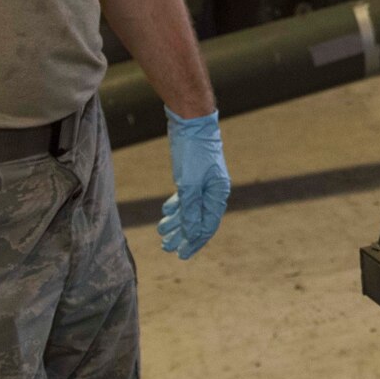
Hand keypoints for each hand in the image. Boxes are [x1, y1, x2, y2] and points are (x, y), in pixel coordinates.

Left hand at [159, 107, 230, 258]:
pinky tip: (166, 212)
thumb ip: (191, 209)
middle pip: (198, 220)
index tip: (181, 255)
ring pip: (190, 209)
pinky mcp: (192, 175)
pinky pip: (186, 197)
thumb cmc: (194, 153)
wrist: (191, 124)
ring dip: (176, 221)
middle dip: (182, 235)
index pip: (207, 225)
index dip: (194, 241)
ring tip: (162, 232)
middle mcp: (213, 191)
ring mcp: (203, 183)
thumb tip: (192, 233)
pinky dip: (176, 206)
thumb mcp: (190, 184)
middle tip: (167, 248)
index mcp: (218, 194)